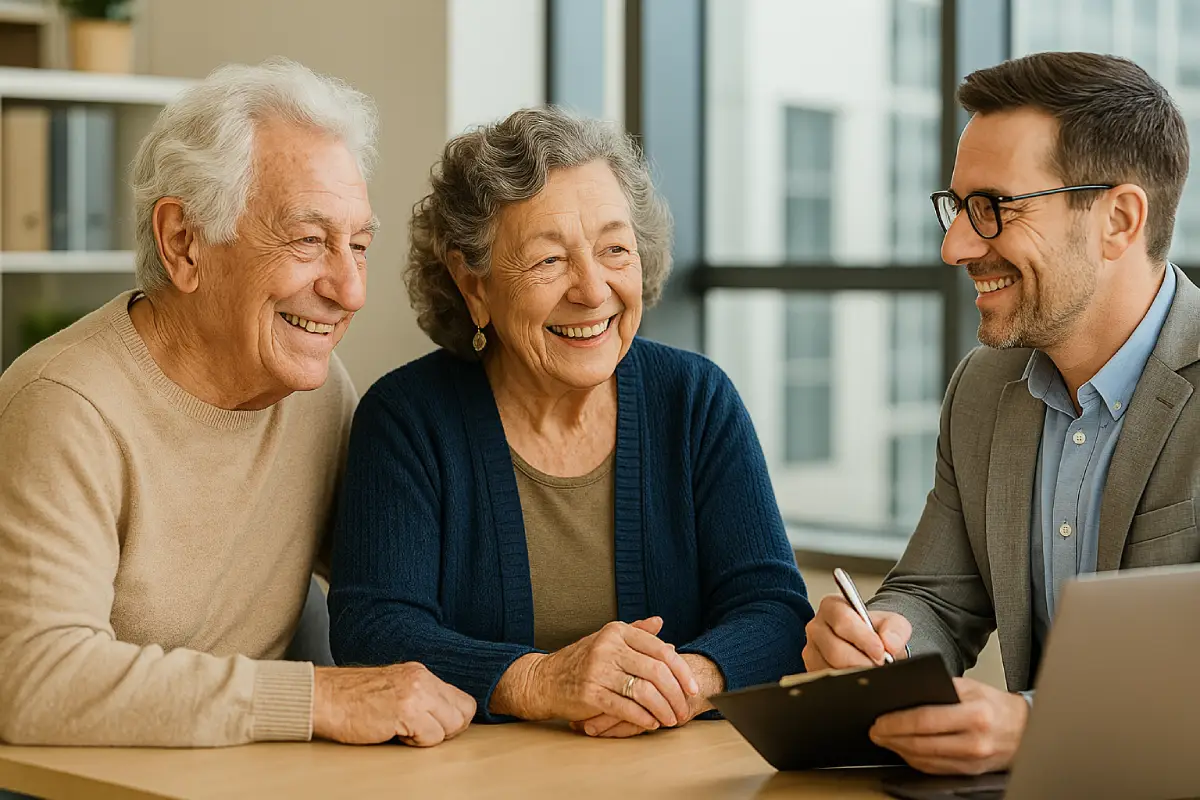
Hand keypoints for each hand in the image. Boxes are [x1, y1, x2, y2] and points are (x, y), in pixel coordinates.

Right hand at [311, 663, 475, 745]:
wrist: (324, 697)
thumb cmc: (351, 698)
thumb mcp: (394, 686)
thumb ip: (420, 694)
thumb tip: (444, 716)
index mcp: (420, 672)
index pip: (462, 698)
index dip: (453, 719)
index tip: (435, 726)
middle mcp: (422, 679)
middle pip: (464, 712)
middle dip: (448, 729)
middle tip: (422, 733)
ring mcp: (416, 694)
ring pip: (453, 725)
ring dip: (432, 736)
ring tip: (405, 732)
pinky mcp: (406, 711)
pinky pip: (432, 736)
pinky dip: (416, 742)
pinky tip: (395, 733)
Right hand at [492, 617, 697, 729]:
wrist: (544, 680)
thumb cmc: (580, 661)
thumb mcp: (606, 639)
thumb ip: (635, 632)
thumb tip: (661, 624)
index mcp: (616, 631)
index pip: (660, 650)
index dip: (681, 671)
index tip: (692, 688)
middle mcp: (608, 647)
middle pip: (656, 671)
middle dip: (676, 694)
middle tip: (684, 710)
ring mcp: (597, 670)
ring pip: (644, 691)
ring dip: (663, 709)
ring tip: (670, 719)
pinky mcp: (589, 694)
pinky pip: (625, 708)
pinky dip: (643, 718)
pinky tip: (651, 723)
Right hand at [803, 594, 910, 670]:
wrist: (870, 647)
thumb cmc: (876, 632)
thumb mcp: (893, 624)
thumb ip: (895, 629)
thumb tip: (889, 643)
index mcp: (832, 607)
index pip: (843, 621)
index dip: (863, 638)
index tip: (880, 651)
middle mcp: (816, 627)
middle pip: (835, 649)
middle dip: (861, 661)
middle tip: (878, 666)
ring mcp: (811, 650)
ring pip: (830, 668)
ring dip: (854, 674)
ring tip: (869, 670)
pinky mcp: (812, 670)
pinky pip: (827, 680)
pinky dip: (846, 683)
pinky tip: (857, 677)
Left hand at [869, 677, 1028, 774]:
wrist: (1024, 730)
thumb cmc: (995, 706)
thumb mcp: (971, 687)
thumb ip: (940, 688)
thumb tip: (906, 690)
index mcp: (975, 715)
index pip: (925, 719)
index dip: (897, 722)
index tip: (879, 720)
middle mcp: (974, 741)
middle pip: (920, 743)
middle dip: (891, 737)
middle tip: (875, 731)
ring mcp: (972, 760)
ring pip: (924, 759)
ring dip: (899, 750)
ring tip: (884, 739)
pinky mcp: (969, 772)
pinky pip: (934, 768)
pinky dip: (914, 759)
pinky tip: (904, 750)